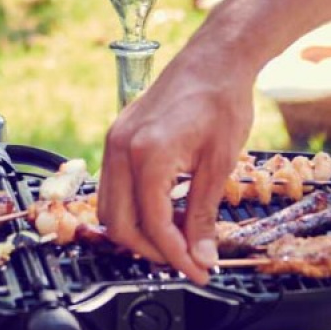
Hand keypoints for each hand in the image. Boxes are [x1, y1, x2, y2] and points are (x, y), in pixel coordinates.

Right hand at [98, 43, 255, 283]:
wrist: (214, 59)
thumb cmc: (221, 100)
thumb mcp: (219, 164)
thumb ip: (203, 214)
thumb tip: (201, 255)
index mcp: (148, 155)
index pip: (153, 225)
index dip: (176, 256)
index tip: (198, 270)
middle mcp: (121, 149)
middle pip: (120, 225)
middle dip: (152, 251)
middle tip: (185, 260)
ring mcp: (114, 142)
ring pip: (110, 209)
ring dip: (138, 232)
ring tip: (175, 238)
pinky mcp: (117, 138)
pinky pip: (113, 187)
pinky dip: (133, 208)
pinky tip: (164, 211)